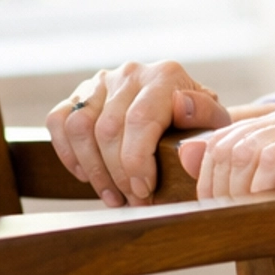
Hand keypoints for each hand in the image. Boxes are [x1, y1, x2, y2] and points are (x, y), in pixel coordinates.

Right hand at [48, 61, 234, 204]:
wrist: (187, 113)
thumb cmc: (201, 125)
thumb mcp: (215, 123)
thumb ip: (206, 116)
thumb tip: (181, 106)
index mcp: (166, 76)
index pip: (140, 120)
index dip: (136, 162)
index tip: (144, 191)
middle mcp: (131, 73)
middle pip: (108, 130)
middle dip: (118, 175)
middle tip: (133, 201)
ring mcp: (102, 81)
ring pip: (79, 128)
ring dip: (93, 170)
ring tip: (113, 197)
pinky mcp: (81, 94)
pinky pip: (59, 121)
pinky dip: (68, 153)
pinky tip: (88, 176)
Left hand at [179, 100, 274, 254]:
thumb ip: (243, 174)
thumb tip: (185, 153)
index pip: (224, 133)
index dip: (208, 171)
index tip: (213, 207)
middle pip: (228, 141)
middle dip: (216, 186)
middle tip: (225, 220)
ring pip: (245, 150)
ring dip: (238, 193)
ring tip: (248, 220)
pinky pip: (272, 159)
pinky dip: (261, 190)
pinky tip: (270, 210)